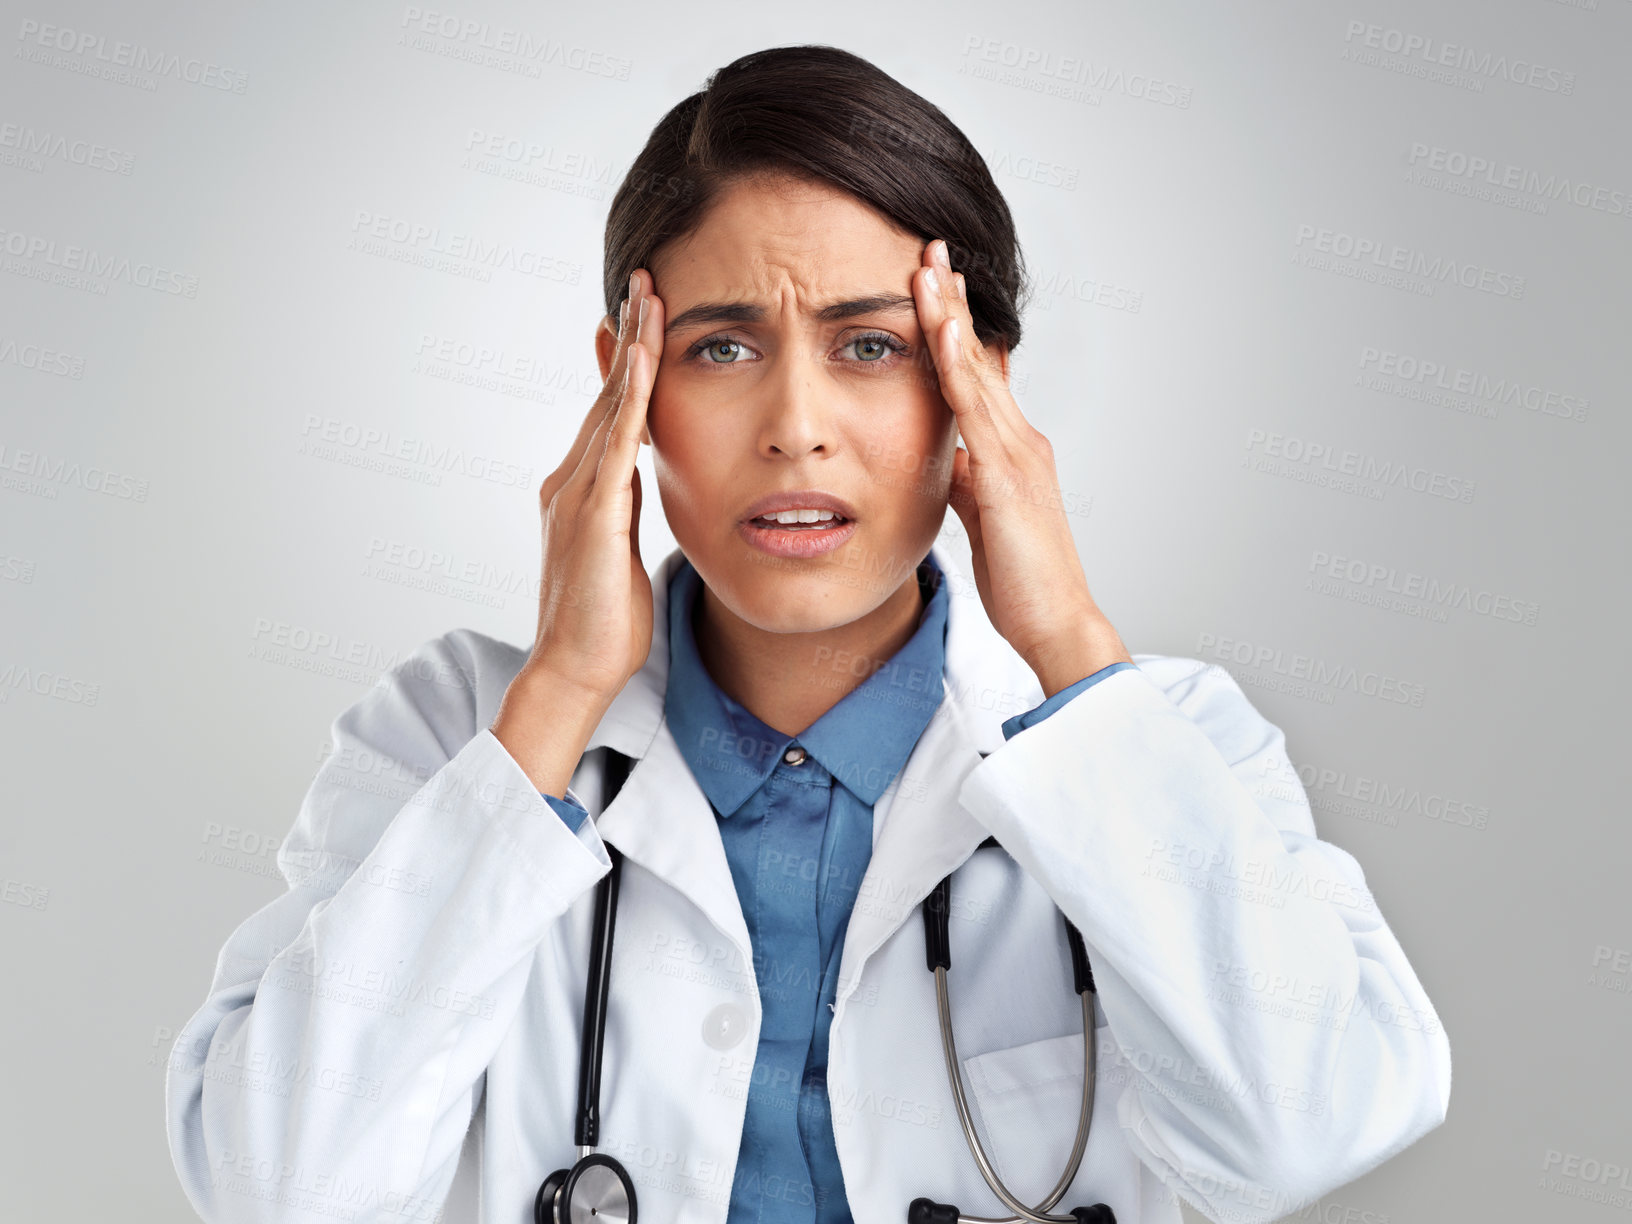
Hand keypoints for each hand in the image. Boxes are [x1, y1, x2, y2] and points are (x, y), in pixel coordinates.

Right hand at [516, 268, 666, 706]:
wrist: (574, 668)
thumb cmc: (602, 624)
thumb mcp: (621, 552)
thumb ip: (624, 511)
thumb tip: (637, 481)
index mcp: (582, 491)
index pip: (609, 413)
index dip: (624, 363)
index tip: (639, 317)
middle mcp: (573, 481)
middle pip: (606, 394)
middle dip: (626, 336)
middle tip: (643, 281)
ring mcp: (578, 493)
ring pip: (609, 404)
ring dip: (631, 347)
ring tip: (647, 296)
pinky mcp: (593, 512)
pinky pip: (617, 441)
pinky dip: (631, 395)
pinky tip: (645, 357)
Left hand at [912, 238, 1130, 694]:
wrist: (1054, 620)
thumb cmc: (1021, 578)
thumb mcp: (983, 517)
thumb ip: (969, 481)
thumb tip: (949, 458)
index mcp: (1010, 448)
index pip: (979, 374)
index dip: (955, 327)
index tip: (933, 284)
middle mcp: (1018, 438)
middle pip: (979, 355)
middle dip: (952, 301)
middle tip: (929, 249)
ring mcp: (1017, 451)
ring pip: (977, 370)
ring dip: (950, 315)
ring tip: (928, 267)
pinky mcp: (1008, 475)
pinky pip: (977, 410)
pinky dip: (957, 366)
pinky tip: (940, 330)